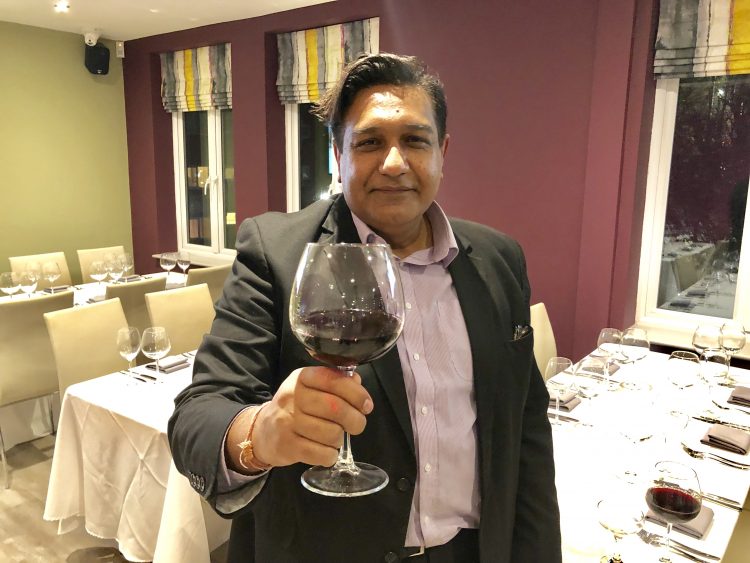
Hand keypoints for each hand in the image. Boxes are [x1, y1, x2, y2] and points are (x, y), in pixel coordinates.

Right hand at [228, 367, 373, 471]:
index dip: (356, 393)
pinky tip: (326, 451)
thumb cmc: (295, 408)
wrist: (262, 432)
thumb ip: (336, 383)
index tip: (367, 405)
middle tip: (356, 425)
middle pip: (336, 408)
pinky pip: (321, 454)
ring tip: (334, 437)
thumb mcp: (311, 388)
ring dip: (340, 439)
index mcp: (302, 377)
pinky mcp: (287, 445)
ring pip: (331, 433)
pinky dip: (330, 456)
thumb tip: (358, 384)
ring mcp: (287, 422)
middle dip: (355, 420)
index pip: (334, 380)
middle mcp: (293, 397)